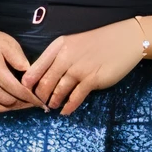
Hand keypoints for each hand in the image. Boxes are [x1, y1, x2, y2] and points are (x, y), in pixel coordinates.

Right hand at [0, 7, 46, 113]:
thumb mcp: (7, 42)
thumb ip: (18, 58)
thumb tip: (29, 75)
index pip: (12, 86)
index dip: (26, 96)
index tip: (38, 101)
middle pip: (3, 98)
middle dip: (20, 103)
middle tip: (32, 103)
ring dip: (10, 108)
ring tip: (22, 106)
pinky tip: (7, 106)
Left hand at [21, 20, 147, 114]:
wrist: (124, 40)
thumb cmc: (98, 42)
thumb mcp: (73, 43)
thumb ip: (58, 57)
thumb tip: (44, 77)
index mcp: (58, 46)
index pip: (35, 67)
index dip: (28, 83)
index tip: (26, 92)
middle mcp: (65, 57)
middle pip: (44, 82)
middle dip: (40, 96)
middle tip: (39, 104)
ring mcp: (79, 69)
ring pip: (58, 91)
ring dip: (53, 101)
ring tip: (52, 106)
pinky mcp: (92, 80)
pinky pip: (75, 97)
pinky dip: (68, 107)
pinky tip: (65, 111)